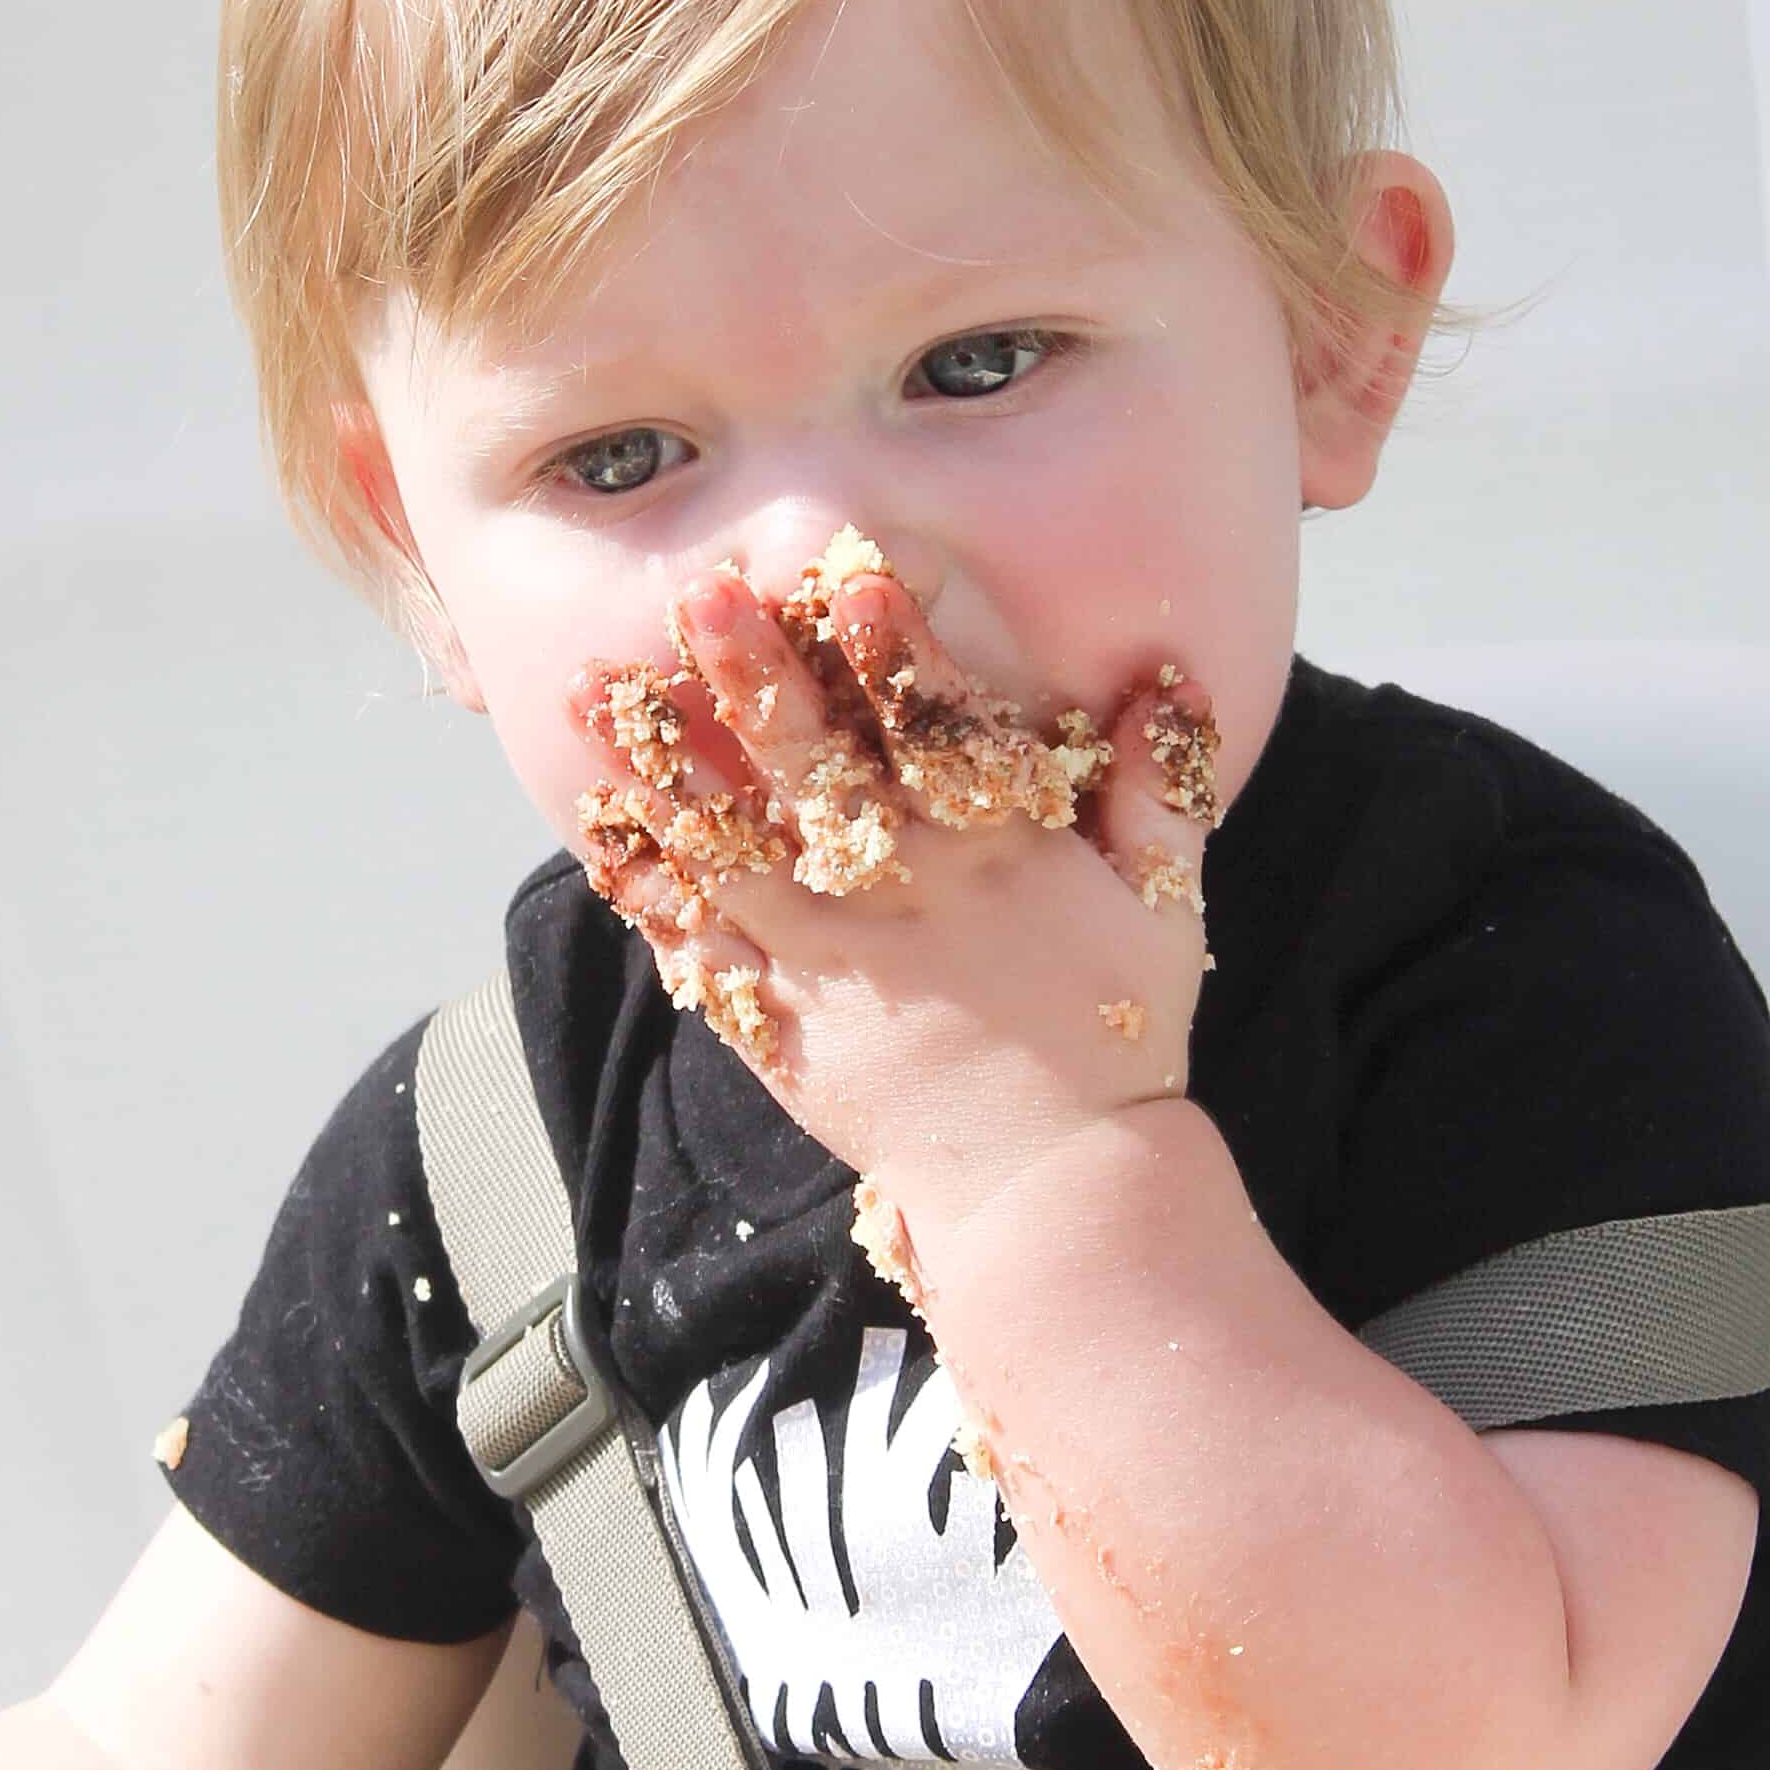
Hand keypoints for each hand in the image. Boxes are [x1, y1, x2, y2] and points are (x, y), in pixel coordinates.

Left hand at [569, 540, 1218, 1254]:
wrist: (1050, 1187)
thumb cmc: (1115, 1040)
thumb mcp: (1163, 907)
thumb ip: (1156, 788)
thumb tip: (1170, 679)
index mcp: (992, 852)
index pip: (936, 731)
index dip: (895, 653)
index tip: (851, 582)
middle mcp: (898, 891)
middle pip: (814, 767)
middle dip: (756, 678)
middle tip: (705, 599)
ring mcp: (826, 955)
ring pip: (731, 841)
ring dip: (665, 761)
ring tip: (601, 691)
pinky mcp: (779, 1017)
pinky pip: (698, 941)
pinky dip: (647, 886)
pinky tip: (598, 827)